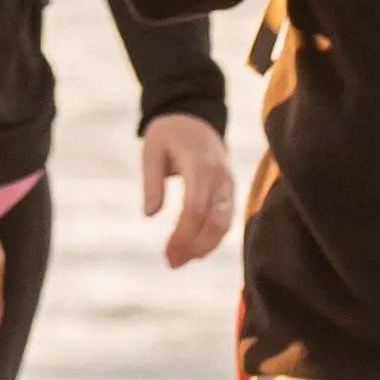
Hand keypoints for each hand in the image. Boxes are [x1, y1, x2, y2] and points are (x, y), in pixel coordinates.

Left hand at [141, 111, 237, 267]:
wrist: (196, 116)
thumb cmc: (169, 133)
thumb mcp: (151, 149)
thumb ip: (152, 181)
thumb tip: (150, 214)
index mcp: (199, 164)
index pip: (196, 208)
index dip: (183, 235)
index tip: (166, 253)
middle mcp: (219, 176)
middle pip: (216, 221)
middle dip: (195, 247)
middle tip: (171, 263)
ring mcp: (228, 183)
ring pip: (225, 223)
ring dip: (204, 247)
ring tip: (180, 261)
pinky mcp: (229, 190)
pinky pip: (226, 218)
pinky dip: (212, 237)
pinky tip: (194, 249)